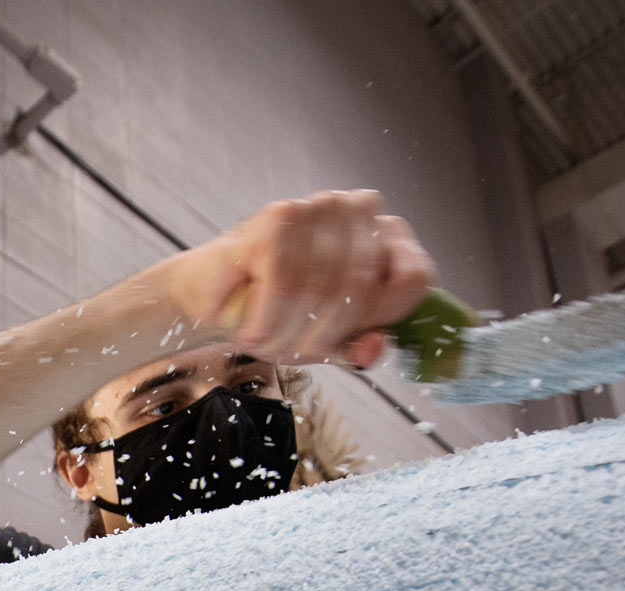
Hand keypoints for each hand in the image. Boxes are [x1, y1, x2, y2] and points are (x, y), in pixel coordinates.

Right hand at [151, 191, 433, 367]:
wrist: (210, 297)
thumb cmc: (276, 313)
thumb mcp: (326, 340)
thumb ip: (357, 346)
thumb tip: (372, 349)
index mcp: (385, 236)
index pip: (414, 277)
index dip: (381, 318)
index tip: (344, 337)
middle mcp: (357, 210)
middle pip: (362, 290)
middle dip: (320, 335)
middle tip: (288, 349)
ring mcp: (318, 207)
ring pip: (321, 289)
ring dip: (286, 332)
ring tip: (264, 337)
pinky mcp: (278, 217)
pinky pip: (285, 282)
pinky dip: (265, 320)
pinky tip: (251, 327)